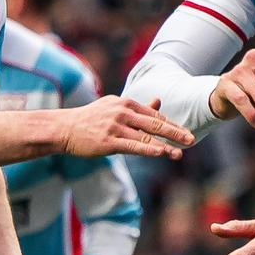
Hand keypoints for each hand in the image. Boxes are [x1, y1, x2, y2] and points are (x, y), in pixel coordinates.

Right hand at [63, 96, 192, 160]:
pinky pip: (133, 146)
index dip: (171, 124)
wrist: (64, 128)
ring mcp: (115, 127)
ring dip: (165, 145)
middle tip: (191, 139)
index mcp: (125, 103)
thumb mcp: (114, 108)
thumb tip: (159, 102)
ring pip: (145, 136)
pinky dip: (149, 149)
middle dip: (175, 132)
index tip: (185, 133)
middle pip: (154, 123)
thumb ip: (138, 108)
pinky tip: (161, 153)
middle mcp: (122, 112)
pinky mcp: (108, 141)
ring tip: (180, 153)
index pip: (154, 115)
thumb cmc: (90, 120)